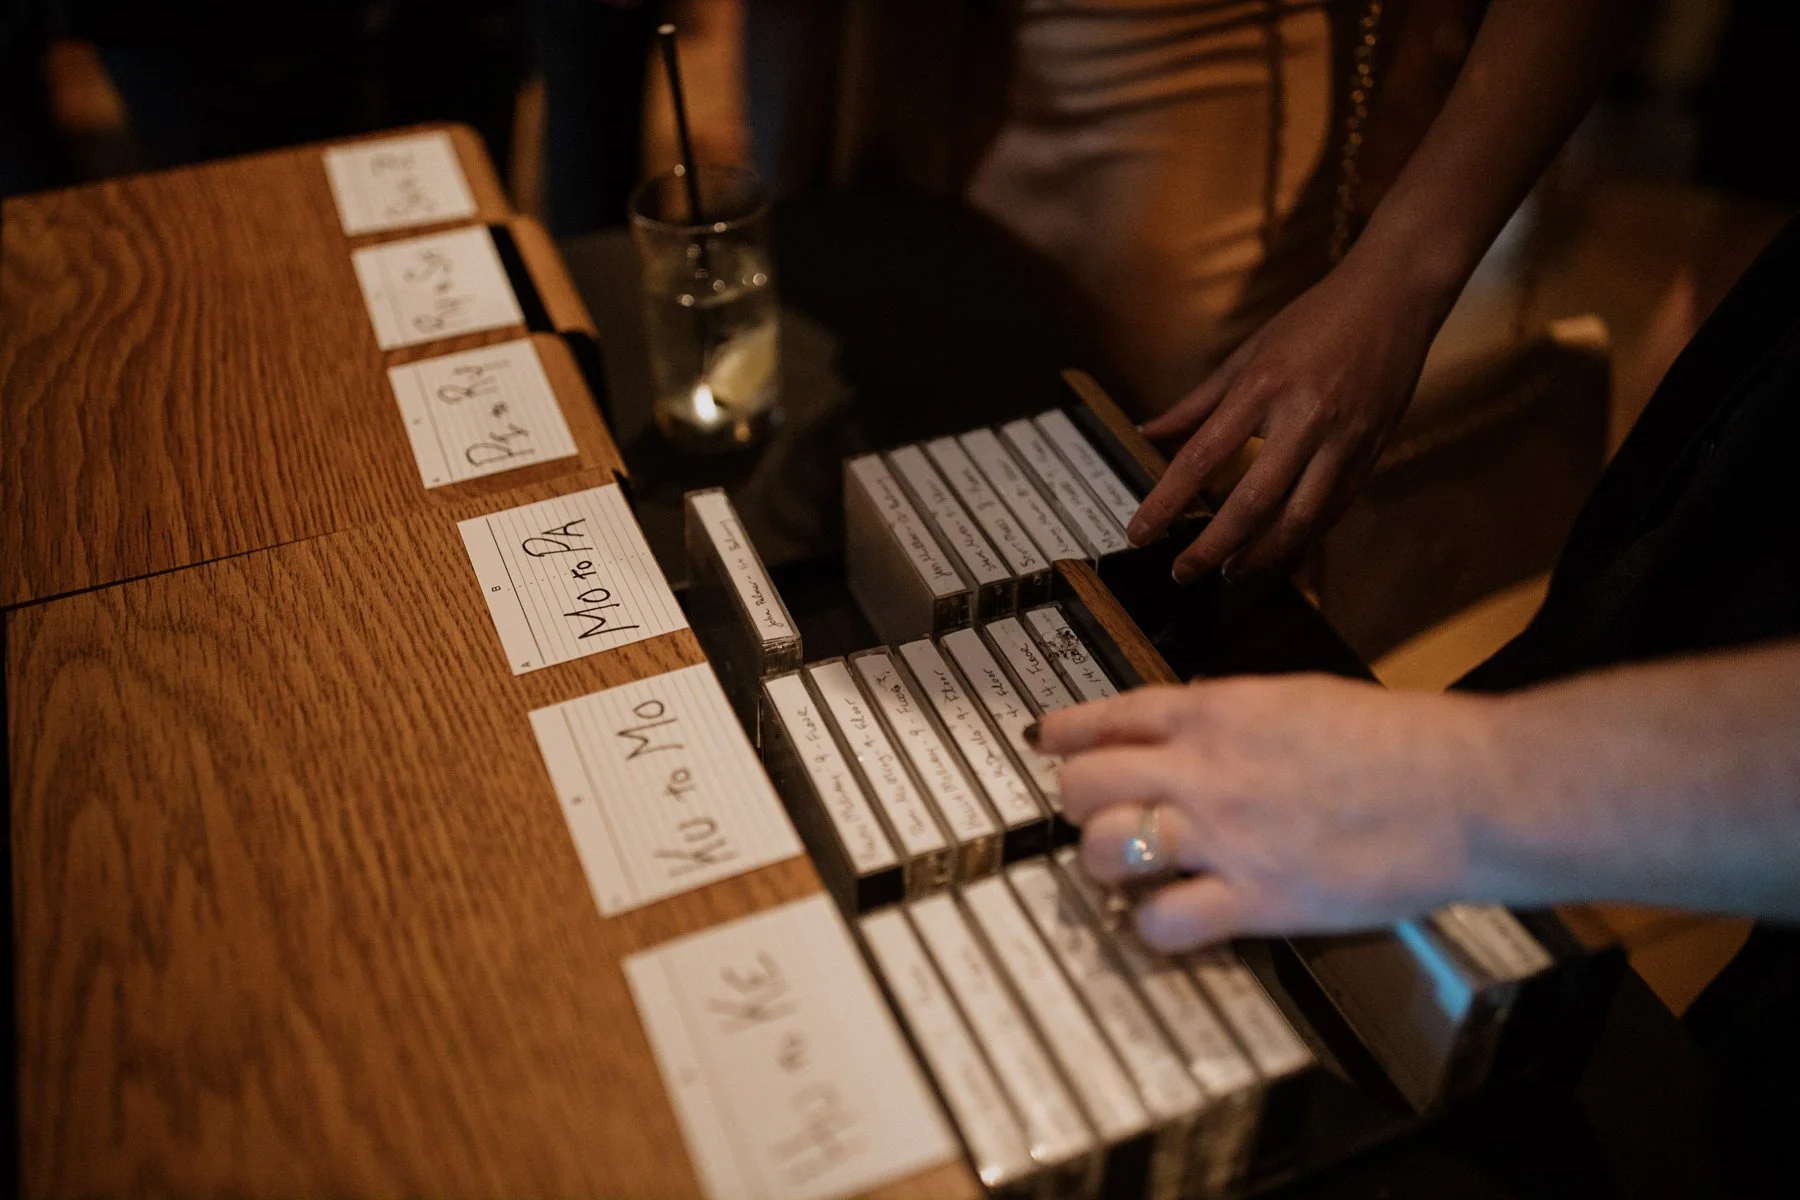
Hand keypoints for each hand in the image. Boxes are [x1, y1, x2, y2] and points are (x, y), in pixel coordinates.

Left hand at [1038, 676, 1496, 951]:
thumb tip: (1190, 724)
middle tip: (1098, 818)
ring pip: (1105, 849)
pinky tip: (1172, 921)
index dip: (1065, 734)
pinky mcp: (1256, 899)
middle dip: (1078, 805)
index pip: (1108, 716)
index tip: (1047, 743)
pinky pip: (1162, 922)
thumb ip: (1233, 715)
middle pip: (1084, 786)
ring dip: (1105, 864)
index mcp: (1217, 711)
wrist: (1463, 787)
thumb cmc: (1399, 741)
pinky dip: (1154, 928)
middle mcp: (1203, 769)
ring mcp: (1223, 836)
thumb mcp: (1298, 699)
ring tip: (1129, 871)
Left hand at [1127, 262, 1444, 581]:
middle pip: (1251, 503)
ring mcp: (1342, 441)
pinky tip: (1278, 551)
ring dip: (1261, 556)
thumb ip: (1197, 401)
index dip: (1166, 502)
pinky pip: (1332, 511)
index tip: (1140, 533)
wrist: (1396, 297)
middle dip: (1213, 548)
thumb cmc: (1316, 318)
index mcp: (1262, 387)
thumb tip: (1148, 431)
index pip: (1202, 457)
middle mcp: (1304, 419)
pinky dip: (1302, 539)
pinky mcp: (1370, 454)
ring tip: (1231, 571)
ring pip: (1299, 520)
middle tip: (1183, 572)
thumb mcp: (1248, 352)